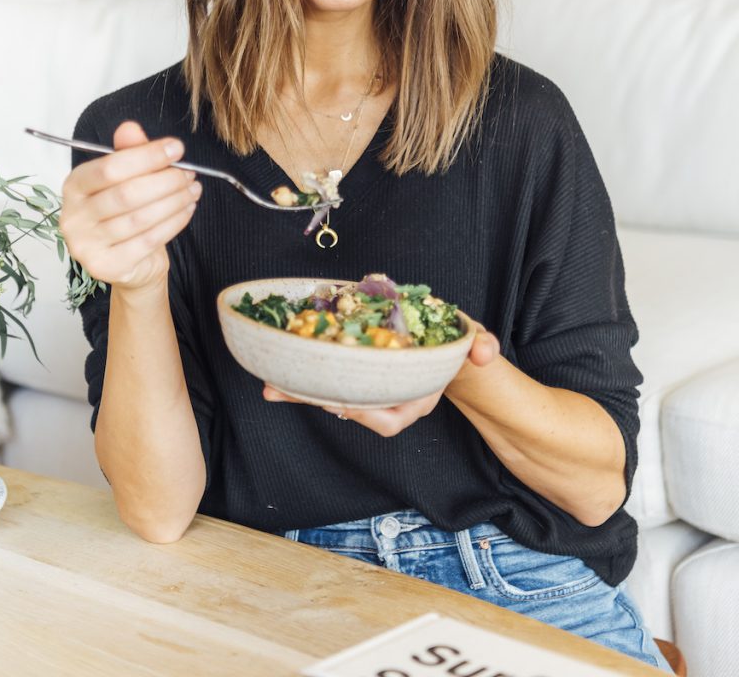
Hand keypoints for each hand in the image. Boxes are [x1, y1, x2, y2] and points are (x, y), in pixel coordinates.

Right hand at [59, 120, 201, 289]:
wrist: (130, 262)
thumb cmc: (126, 212)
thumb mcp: (127, 178)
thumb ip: (128, 153)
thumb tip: (130, 128)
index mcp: (74, 186)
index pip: (109, 168)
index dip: (146, 156)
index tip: (176, 149)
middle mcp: (73, 217)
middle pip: (126, 194)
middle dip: (165, 181)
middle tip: (189, 174)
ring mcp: (87, 245)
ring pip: (140, 218)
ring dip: (174, 201)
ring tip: (193, 190)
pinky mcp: (106, 267)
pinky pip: (148, 240)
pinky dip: (174, 222)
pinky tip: (187, 209)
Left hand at [262, 321, 499, 436]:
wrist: (441, 345)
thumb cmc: (453, 342)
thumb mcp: (472, 339)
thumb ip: (480, 345)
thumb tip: (485, 352)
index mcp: (416, 399)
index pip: (389, 419)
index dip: (364, 413)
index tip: (342, 403)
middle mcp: (389, 402)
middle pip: (351, 410)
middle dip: (319, 403)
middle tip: (292, 391)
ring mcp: (368, 392)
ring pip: (331, 400)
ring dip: (301, 394)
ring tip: (272, 387)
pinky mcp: (351, 379)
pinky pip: (324, 384)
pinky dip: (301, 381)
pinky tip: (273, 376)